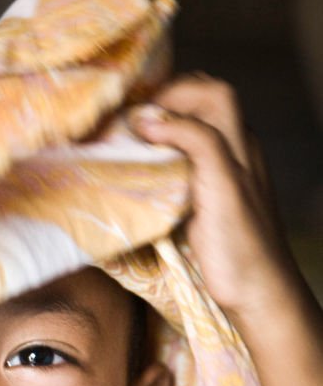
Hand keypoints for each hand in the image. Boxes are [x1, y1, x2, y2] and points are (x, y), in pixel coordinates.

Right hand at [129, 73, 299, 324]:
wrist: (256, 294)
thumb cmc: (242, 242)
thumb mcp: (221, 181)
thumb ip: (194, 139)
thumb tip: (148, 117)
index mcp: (239, 143)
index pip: (208, 92)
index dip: (173, 92)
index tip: (136, 113)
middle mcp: (231, 154)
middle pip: (200, 107)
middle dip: (166, 104)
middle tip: (130, 122)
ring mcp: (219, 180)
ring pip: (192, 136)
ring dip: (162, 132)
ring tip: (129, 143)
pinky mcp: (206, 204)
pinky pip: (184, 167)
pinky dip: (161, 161)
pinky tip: (142, 176)